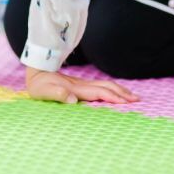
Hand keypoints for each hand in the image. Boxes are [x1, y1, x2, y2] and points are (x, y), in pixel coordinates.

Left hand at [25, 67, 139, 103]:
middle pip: (107, 87)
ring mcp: (82, 84)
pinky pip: (100, 87)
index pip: (99, 92)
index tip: (126, 102)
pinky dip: (112, 90)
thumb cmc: (38, 84)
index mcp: (76, 88)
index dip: (113, 97)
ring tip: (133, 97)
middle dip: (122, 93)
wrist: (35, 70)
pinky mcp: (80, 85)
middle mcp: (82, 85)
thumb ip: (58, 94)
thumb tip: (73, 100)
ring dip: (120, 91)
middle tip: (138, 100)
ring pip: (105, 85)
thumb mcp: (44, 91)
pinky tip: (116, 93)